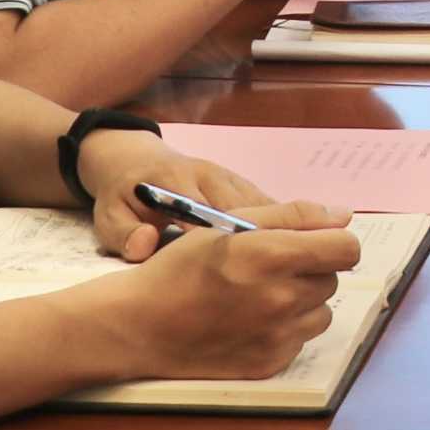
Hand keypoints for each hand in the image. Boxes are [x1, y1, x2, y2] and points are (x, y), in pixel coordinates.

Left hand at [81, 137, 343, 262]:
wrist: (129, 157)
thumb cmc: (120, 194)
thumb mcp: (109, 216)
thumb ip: (124, 232)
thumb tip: (144, 246)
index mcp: (178, 182)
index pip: (211, 215)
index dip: (236, 242)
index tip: (259, 269)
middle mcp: (212, 176)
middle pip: (254, 209)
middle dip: (280, 237)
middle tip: (307, 271)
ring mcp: (229, 177)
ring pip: (268, 206)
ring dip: (293, 231)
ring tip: (321, 262)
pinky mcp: (239, 182)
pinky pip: (268, 206)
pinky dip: (288, 225)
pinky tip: (308, 247)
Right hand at [100, 220, 363, 381]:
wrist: (140, 325)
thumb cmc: (181, 267)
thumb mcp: (231, 226)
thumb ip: (292, 216)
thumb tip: (343, 216)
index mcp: (274, 257)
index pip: (347, 249)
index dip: (333, 242)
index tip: (313, 243)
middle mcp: (283, 300)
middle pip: (331, 279)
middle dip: (309, 270)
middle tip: (269, 269)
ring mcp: (278, 337)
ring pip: (320, 312)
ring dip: (301, 302)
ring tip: (259, 296)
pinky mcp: (269, 365)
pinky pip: (299, 341)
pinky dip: (284, 330)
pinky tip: (248, 322)